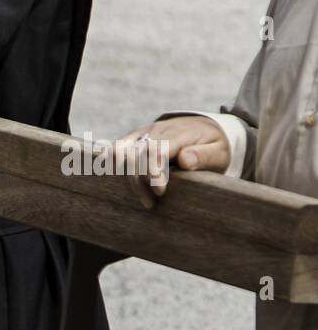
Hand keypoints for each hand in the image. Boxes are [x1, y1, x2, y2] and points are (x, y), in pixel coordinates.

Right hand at [102, 116, 231, 208]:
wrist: (203, 127)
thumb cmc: (212, 145)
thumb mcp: (218, 151)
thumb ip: (203, 156)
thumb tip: (185, 161)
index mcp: (178, 133)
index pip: (158, 150)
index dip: (154, 172)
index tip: (160, 192)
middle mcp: (157, 130)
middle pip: (136, 155)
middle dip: (139, 182)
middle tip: (150, 203)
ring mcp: (142, 132)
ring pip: (121, 151)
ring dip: (124, 176)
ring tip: (138, 195)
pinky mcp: (133, 137)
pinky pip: (116, 148)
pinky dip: (111, 163)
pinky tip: (115, 178)